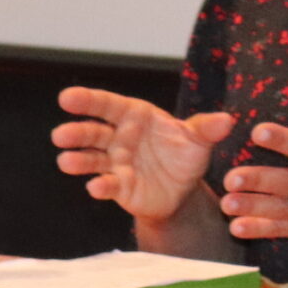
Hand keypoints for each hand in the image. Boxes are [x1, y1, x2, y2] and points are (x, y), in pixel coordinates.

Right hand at [50, 87, 234, 221]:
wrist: (183, 190)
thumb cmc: (184, 154)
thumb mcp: (198, 139)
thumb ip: (207, 129)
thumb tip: (227, 121)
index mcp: (134, 116)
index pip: (107, 105)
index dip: (87, 101)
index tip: (67, 97)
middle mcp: (119, 138)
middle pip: (93, 132)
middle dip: (76, 133)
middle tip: (60, 134)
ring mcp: (115, 163)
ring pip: (91, 159)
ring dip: (77, 160)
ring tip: (65, 161)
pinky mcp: (119, 187)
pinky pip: (107, 185)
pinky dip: (100, 186)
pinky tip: (95, 187)